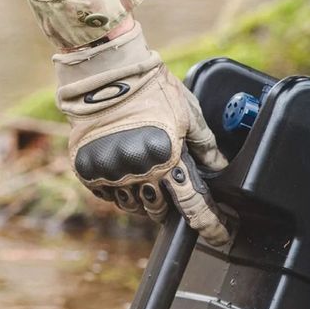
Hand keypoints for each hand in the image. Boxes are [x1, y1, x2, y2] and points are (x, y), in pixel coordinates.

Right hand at [53, 23, 229, 245]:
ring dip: (145, 199)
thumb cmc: (153, 88)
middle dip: (170, 208)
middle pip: (160, 211)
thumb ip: (207, 146)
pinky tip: (126, 172)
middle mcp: (138, 171)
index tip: (220, 238)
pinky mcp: (88, 168)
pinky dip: (120, 190)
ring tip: (148, 177)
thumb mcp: (190, 115)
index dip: (211, 225)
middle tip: (171, 190)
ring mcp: (111, 171)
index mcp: (168, 159)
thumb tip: (222, 168)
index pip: (194, 205)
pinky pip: (108, 195)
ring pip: (133, 206)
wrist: (106, 70)